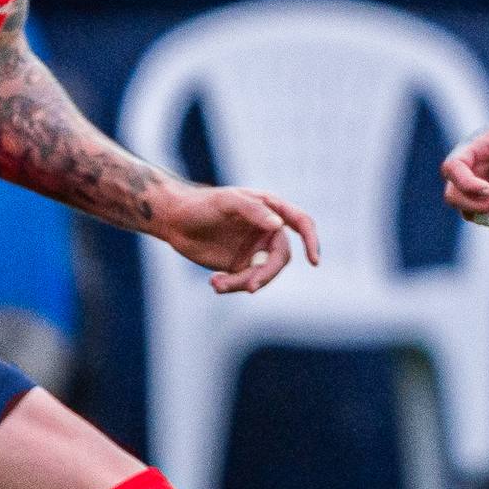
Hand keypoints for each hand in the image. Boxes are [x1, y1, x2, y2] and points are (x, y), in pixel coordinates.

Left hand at [153, 183, 320, 294]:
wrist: (174, 220)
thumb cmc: (201, 204)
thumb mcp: (226, 202)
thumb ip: (253, 210)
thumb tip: (279, 226)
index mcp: (270, 209)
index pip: (300, 223)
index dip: (311, 241)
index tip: (314, 261)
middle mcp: (267, 230)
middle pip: (280, 257)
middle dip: (266, 274)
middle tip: (250, 287)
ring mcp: (255, 249)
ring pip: (262, 274)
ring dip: (243, 283)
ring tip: (218, 284)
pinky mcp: (240, 266)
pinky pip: (245, 282)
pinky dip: (232, 286)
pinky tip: (214, 283)